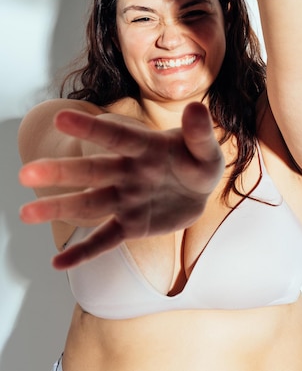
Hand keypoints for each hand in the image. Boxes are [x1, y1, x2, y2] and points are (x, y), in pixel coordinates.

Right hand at [19, 102, 223, 269]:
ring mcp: (127, 200)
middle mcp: (128, 173)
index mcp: (146, 149)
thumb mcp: (205, 149)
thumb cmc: (197, 162)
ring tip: (26, 213)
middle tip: (27, 172)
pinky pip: (105, 240)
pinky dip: (84, 252)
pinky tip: (58, 263)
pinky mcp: (131, 225)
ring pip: (91, 204)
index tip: (61, 116)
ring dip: (60, 208)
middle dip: (62, 172)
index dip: (92, 127)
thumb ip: (200, 133)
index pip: (117, 137)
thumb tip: (195, 107)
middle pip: (93, 172)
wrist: (198, 190)